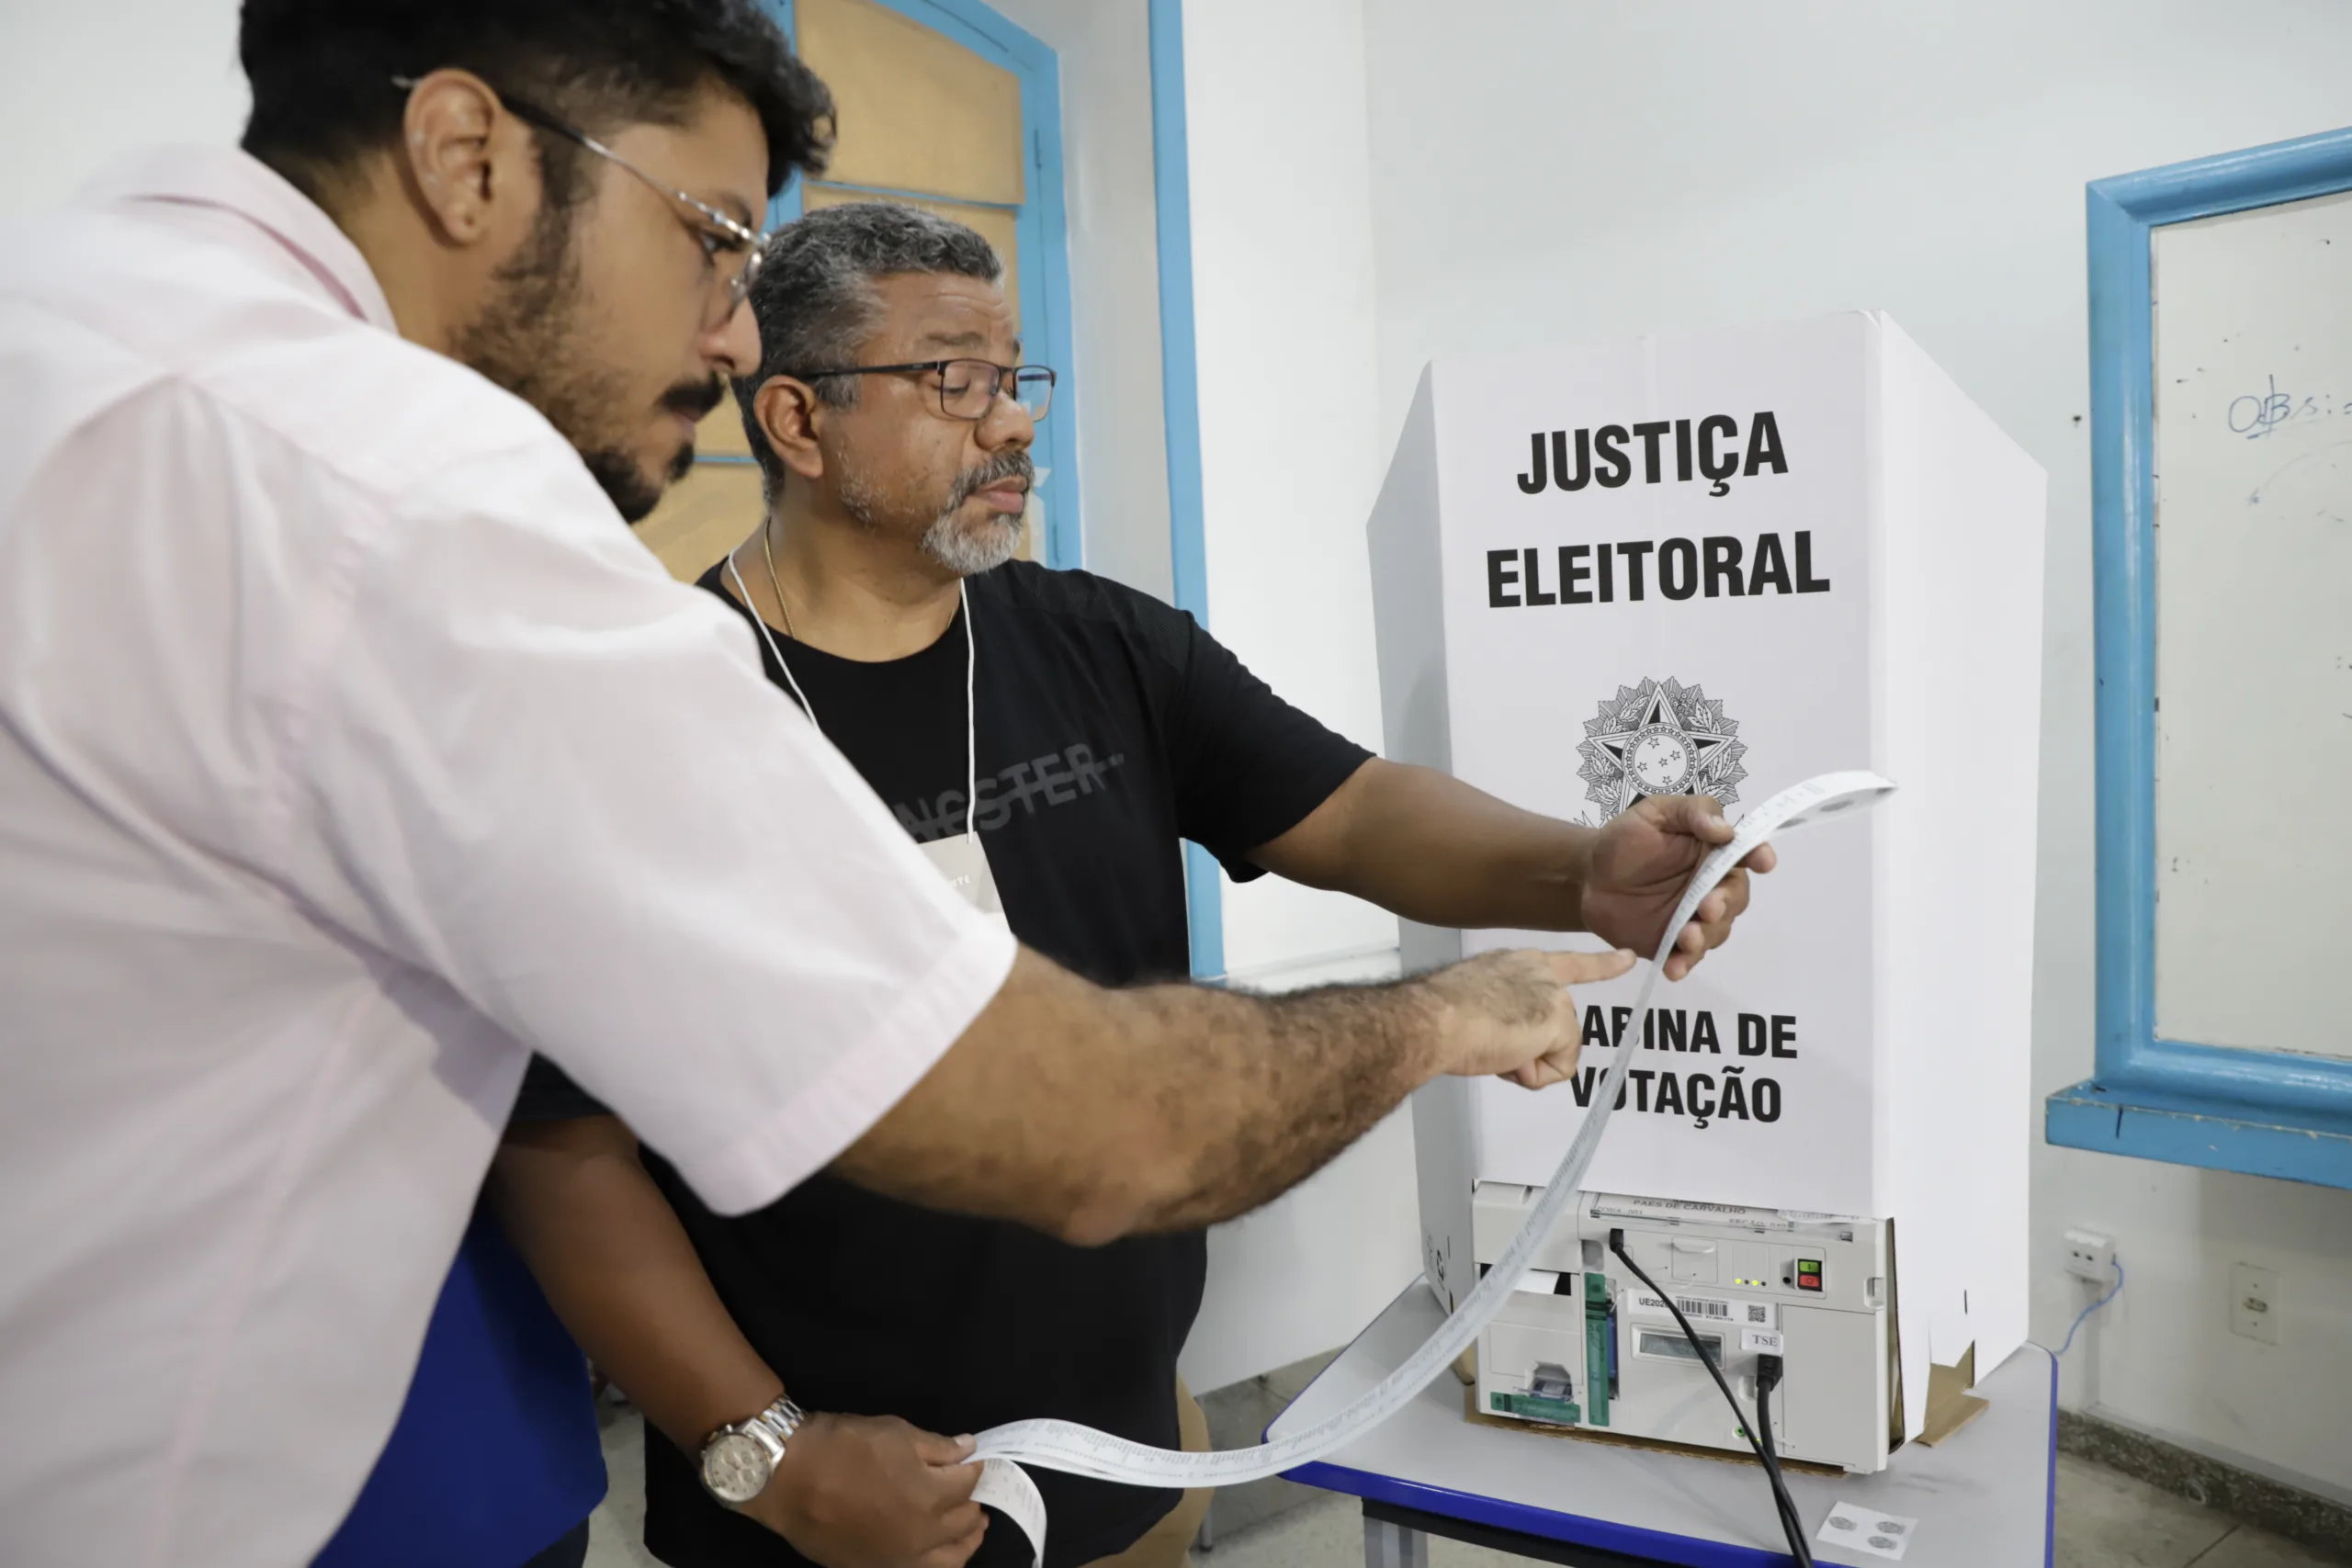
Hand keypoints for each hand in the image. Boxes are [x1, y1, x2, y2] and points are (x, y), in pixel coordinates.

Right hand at [742, 1411, 987, 1567]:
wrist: (787, 1478)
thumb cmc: (843, 1446)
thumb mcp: (895, 1432)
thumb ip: (938, 1446)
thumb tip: (969, 1450)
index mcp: (932, 1496)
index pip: (970, 1482)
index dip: (975, 1467)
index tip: (975, 1460)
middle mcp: (923, 1535)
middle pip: (965, 1522)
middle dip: (973, 1503)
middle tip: (974, 1492)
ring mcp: (899, 1559)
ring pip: (951, 1558)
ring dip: (965, 1541)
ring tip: (970, 1528)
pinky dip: (937, 1561)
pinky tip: (936, 1551)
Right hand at [1422, 947, 1635, 1088]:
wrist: (1432, 1021)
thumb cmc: (1438, 1014)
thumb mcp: (1475, 1001)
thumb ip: (1502, 1010)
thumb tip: (1510, 1044)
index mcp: (1517, 962)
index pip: (1569, 963)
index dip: (1603, 963)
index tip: (1630, 958)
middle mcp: (1539, 971)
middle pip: (1558, 1024)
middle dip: (1532, 1048)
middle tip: (1492, 1046)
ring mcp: (1553, 996)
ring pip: (1556, 1049)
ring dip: (1525, 1061)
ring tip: (1491, 1047)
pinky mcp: (1559, 1022)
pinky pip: (1558, 1068)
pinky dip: (1532, 1074)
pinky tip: (1506, 1056)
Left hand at [1581, 796, 1775, 980]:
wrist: (1588, 876)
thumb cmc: (1625, 839)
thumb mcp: (1656, 812)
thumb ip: (1692, 813)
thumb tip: (1726, 830)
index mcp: (1714, 852)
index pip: (1745, 853)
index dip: (1758, 856)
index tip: (1763, 861)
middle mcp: (1712, 886)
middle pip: (1736, 898)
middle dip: (1726, 903)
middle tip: (1708, 907)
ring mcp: (1695, 918)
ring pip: (1716, 931)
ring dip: (1706, 936)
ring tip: (1686, 937)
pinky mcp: (1674, 943)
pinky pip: (1687, 958)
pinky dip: (1684, 964)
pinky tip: (1674, 968)